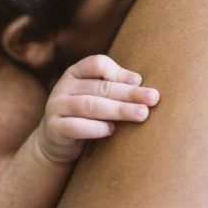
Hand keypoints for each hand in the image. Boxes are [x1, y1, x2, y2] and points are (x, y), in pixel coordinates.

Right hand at [36, 55, 159, 163]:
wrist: (57, 143)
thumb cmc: (87, 116)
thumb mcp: (98, 97)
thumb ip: (114, 87)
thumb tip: (139, 81)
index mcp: (75, 73)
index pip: (97, 64)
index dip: (119, 72)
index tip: (139, 81)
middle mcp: (63, 87)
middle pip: (100, 87)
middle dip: (129, 93)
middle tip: (153, 98)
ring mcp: (55, 107)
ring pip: (90, 106)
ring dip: (119, 110)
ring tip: (141, 114)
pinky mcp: (54, 128)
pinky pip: (75, 127)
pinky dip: (95, 128)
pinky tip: (112, 130)